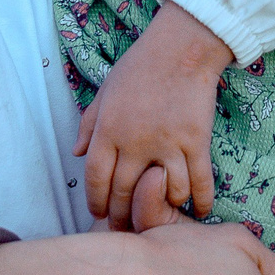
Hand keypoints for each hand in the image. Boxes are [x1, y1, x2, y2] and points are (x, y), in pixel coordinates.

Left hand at [78, 2, 231, 227]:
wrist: (182, 48)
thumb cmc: (140, 66)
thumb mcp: (105, 91)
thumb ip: (88, 123)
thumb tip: (75, 152)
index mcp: (108, 130)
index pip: (95, 178)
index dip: (95, 201)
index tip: (99, 213)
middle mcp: (134, 142)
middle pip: (125, 193)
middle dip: (123, 215)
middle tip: (126, 226)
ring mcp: (167, 144)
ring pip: (163, 194)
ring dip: (162, 210)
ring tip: (161, 216)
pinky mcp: (195, 142)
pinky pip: (198, 182)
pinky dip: (199, 201)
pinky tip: (198, 210)